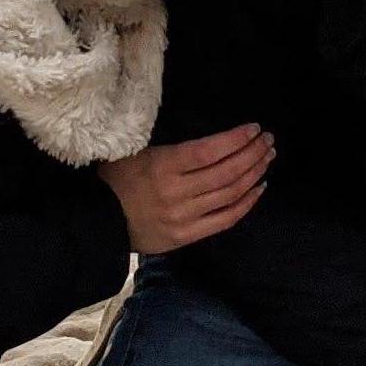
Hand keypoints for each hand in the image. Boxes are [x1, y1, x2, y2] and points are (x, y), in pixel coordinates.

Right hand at [99, 124, 271, 255]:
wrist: (97, 222)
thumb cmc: (115, 180)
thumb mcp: (136, 151)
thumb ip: (172, 148)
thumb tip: (211, 140)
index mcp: (162, 166)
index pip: (210, 150)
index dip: (236, 139)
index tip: (254, 129)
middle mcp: (176, 192)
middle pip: (226, 171)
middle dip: (252, 153)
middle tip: (268, 141)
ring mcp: (183, 217)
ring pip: (230, 194)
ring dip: (253, 174)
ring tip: (266, 159)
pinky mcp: (186, 236)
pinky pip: (224, 220)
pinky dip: (246, 204)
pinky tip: (258, 188)